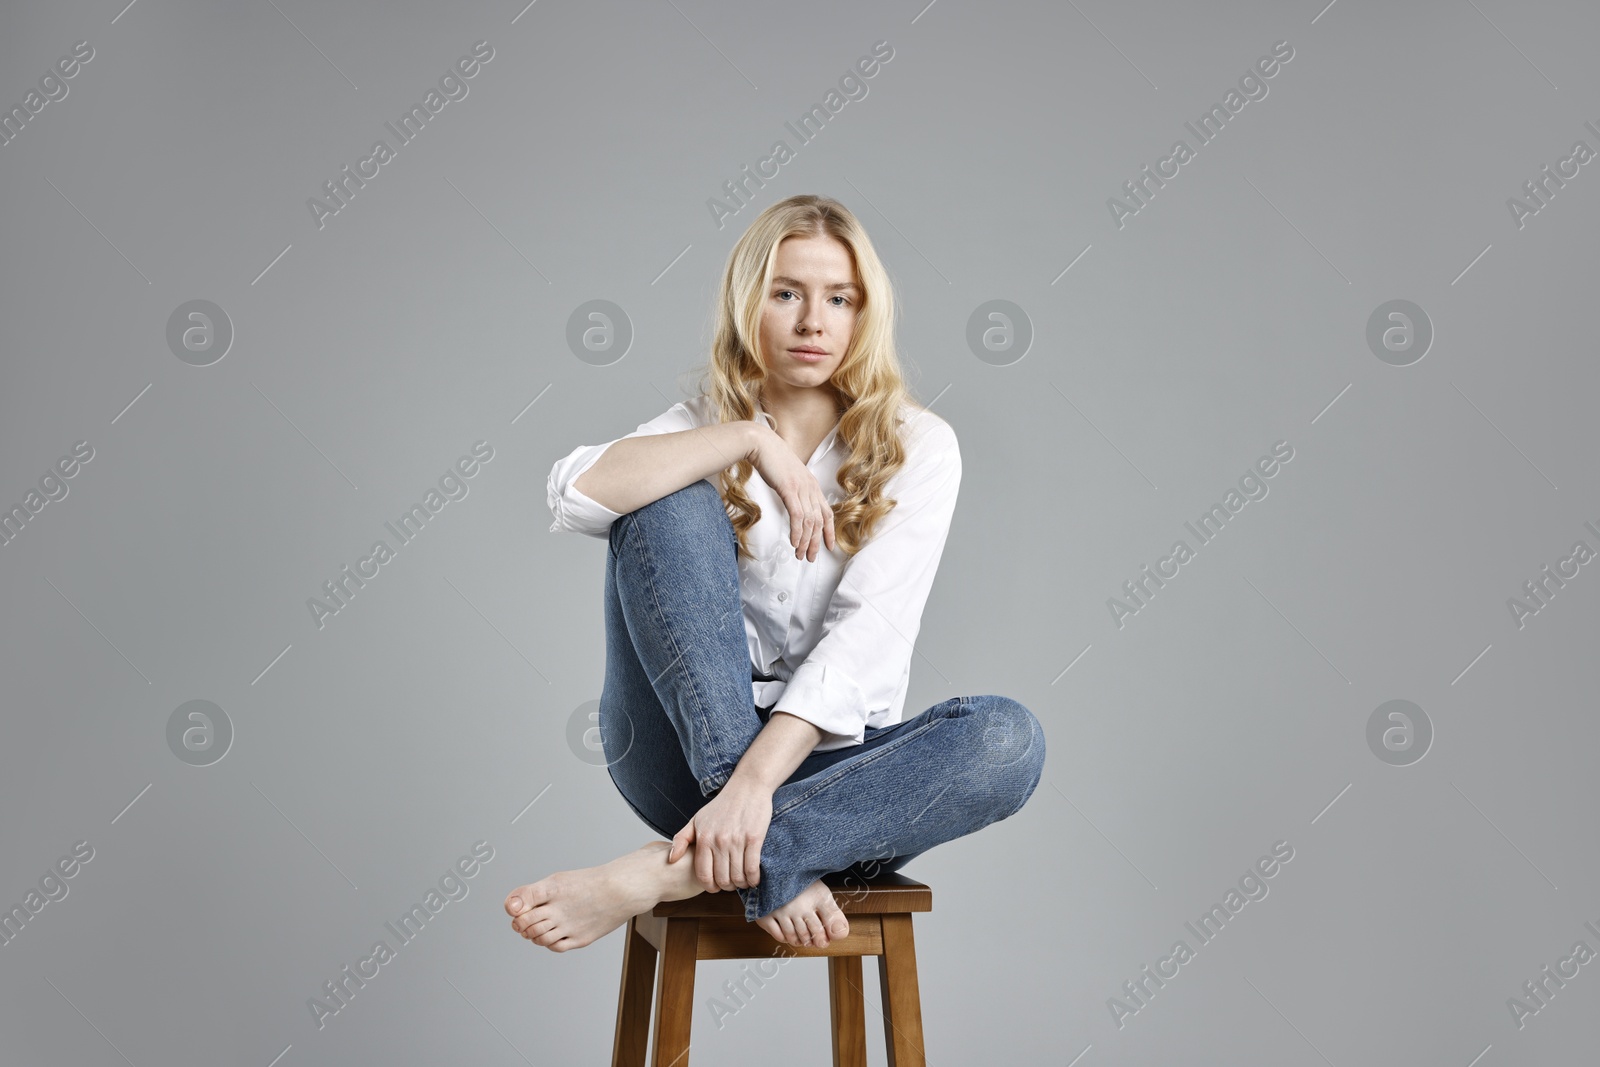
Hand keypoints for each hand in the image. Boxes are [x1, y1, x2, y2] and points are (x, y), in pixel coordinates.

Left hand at [669, 779, 773, 892]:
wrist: (747, 787)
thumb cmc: (722, 805)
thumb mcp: (697, 820)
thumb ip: (682, 839)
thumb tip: (671, 859)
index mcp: (703, 838)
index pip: (703, 875)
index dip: (710, 887)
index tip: (716, 887)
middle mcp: (718, 841)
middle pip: (722, 879)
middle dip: (727, 887)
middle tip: (731, 885)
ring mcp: (737, 840)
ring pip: (738, 876)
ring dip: (741, 884)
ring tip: (742, 881)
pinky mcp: (754, 838)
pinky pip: (752, 868)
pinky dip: (753, 879)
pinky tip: (753, 879)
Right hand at [747, 421, 836, 560]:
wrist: (761, 444)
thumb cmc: (771, 458)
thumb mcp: (788, 475)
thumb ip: (794, 488)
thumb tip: (793, 502)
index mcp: (812, 485)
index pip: (827, 512)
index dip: (829, 531)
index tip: (828, 545)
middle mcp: (811, 488)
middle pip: (819, 521)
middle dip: (815, 542)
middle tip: (810, 557)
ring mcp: (801, 488)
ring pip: (809, 522)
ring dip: (805, 541)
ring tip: (800, 555)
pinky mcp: (789, 489)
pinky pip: (797, 516)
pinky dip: (797, 532)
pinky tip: (794, 542)